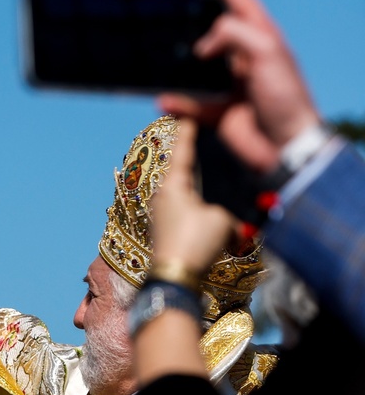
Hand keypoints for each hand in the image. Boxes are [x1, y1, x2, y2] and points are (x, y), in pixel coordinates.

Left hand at [151, 120, 238, 274]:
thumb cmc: (195, 241)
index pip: (183, 152)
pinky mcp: (167, 233)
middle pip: (183, 174)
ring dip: (203, 196)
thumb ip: (229, 216)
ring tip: (217, 189)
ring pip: (188, 198)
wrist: (174, 278)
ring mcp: (163, 215)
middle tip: (204, 146)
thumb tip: (232, 228)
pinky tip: (214, 219)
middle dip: (196, 164)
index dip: (187, 134)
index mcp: (173, 185)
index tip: (186, 116)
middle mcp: (164, 197)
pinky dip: (202, 215)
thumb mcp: (222, 222)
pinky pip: (189, 216)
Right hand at [157, 0, 320, 172]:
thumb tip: (201, 46)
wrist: (287, 148)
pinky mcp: (216, 109)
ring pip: (191, 64)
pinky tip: (163, 100)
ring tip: (154, 61)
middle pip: (206, 25)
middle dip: (182, 19)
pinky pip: (187, 102)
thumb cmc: (284, 98)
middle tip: (159, 19)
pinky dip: (173, 102)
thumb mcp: (266, 51)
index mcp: (258, 32)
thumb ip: (232, 33)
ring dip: (172, 63)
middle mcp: (241, 53)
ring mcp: (227, 81)